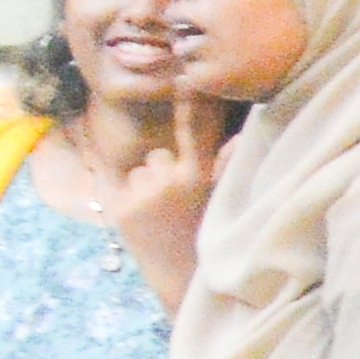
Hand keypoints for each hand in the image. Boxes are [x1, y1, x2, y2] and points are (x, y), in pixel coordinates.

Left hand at [109, 96, 224, 299]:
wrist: (182, 280)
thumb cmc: (207, 238)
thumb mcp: (221, 201)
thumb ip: (226, 167)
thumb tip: (239, 140)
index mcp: (199, 177)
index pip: (195, 130)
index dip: (191, 102)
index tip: (187, 78)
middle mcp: (170, 180)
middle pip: (160, 155)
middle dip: (165, 171)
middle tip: (179, 204)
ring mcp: (142, 194)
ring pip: (141, 170)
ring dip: (148, 186)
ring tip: (163, 215)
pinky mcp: (120, 207)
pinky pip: (124, 186)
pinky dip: (132, 200)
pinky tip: (147, 222)